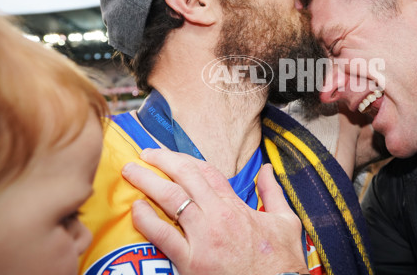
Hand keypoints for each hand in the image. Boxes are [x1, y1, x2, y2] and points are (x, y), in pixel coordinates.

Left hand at [121, 149, 307, 274]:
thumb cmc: (281, 262)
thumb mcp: (286, 221)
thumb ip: (273, 192)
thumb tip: (268, 169)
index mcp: (236, 206)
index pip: (206, 171)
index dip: (184, 159)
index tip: (169, 155)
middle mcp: (217, 216)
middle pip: (184, 178)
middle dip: (161, 161)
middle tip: (144, 154)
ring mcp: (202, 238)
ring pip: (170, 199)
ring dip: (147, 181)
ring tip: (130, 172)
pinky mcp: (190, 262)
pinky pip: (162, 235)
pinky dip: (146, 219)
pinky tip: (136, 208)